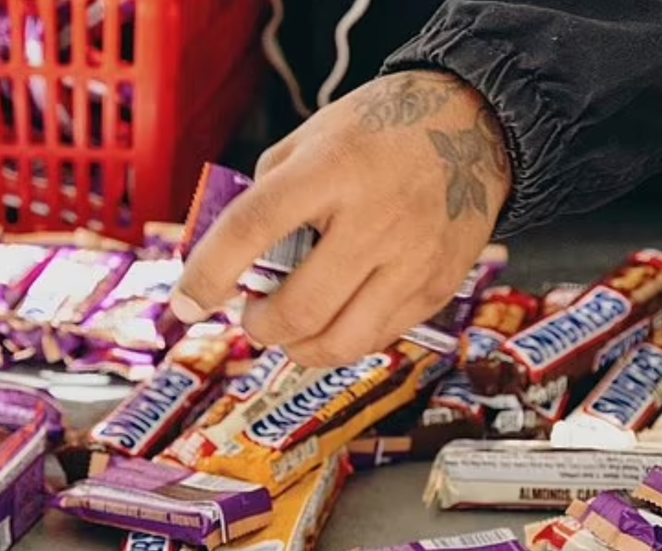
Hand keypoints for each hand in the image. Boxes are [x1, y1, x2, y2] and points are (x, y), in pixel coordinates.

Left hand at [171, 70, 512, 366]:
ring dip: (299, 348)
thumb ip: (268, 191)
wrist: (474, 127)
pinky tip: (337, 316)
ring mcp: (413, 260)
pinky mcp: (439, 287)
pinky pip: (379, 338)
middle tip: (254, 314)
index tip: (186, 303)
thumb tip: (233, 256)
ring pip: (342, 343)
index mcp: (332, 169)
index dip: (208, 273)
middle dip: (260, 327)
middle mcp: (375, 220)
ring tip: (291, 328)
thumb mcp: (313, 136)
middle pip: (299, 308)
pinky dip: (343, 338)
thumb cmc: (383, 129)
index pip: (252, 228)